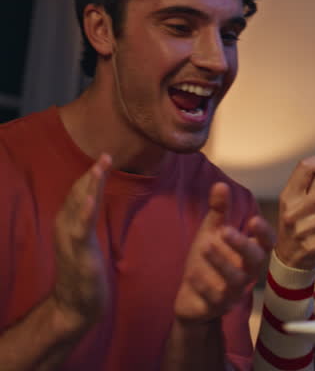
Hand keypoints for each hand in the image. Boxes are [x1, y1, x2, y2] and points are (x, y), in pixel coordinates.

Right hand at [51, 153, 111, 331]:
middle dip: (92, 175)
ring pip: (80, 206)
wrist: (76, 303)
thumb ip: (87, 221)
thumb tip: (94, 202)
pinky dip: (85, 212)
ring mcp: (70, 239)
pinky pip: (81, 228)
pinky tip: (92, 199)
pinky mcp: (79, 252)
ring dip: (90, 186)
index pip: (79, 193)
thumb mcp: (86, 241)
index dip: (91, 176)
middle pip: (78, 195)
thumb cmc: (83, 271)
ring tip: (99, 167)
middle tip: (105, 155)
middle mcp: (65, 226)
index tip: (104, 158)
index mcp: (68, 222)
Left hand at [173, 182, 273, 323]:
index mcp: (249, 253)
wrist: (192, 298)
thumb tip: (221, 184)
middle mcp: (247, 272)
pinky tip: (193, 274)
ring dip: (221, 262)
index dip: (263, 232)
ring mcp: (234, 291)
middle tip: (225, 230)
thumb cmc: (208, 262)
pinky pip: (216, 297)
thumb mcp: (211, 233)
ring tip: (205, 246)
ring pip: (236, 280)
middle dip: (242, 245)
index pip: (266, 243)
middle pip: (256, 260)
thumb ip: (219, 211)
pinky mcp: (218, 305)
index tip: (253, 220)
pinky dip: (204, 284)